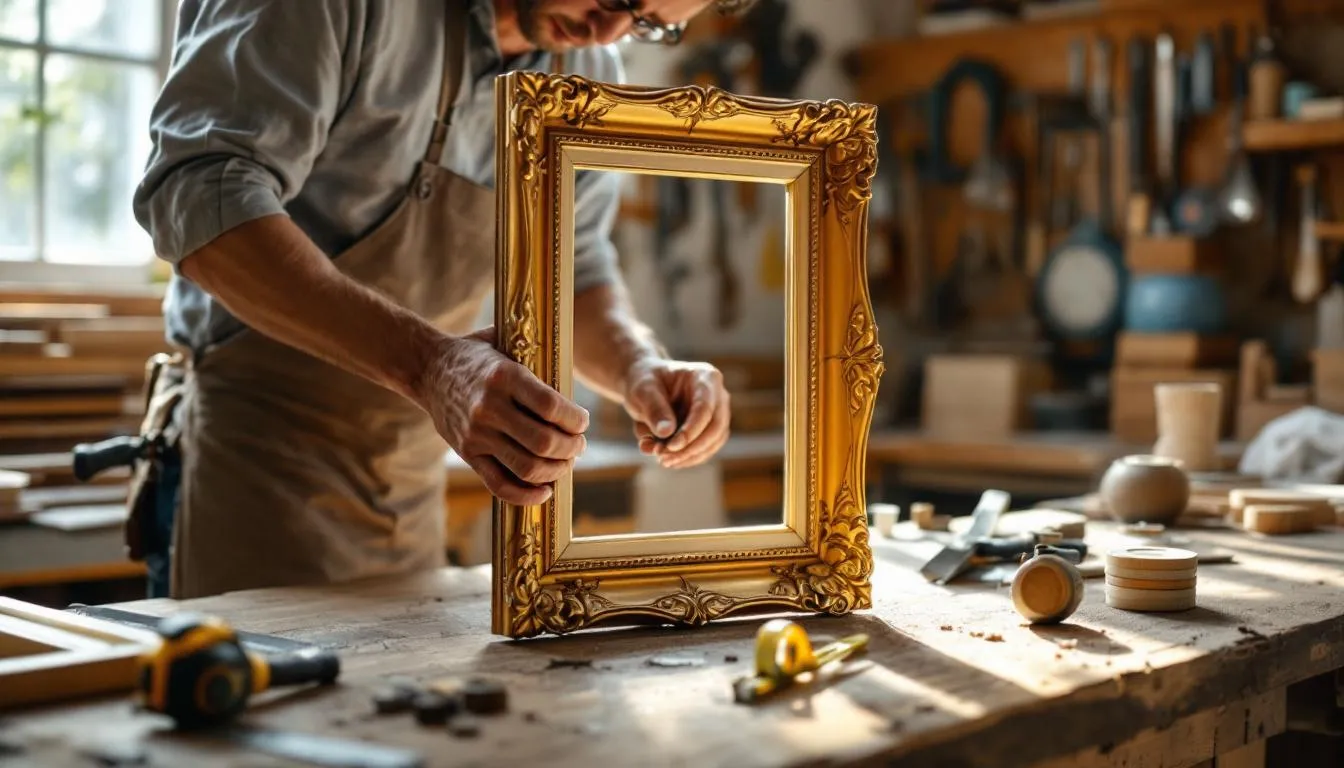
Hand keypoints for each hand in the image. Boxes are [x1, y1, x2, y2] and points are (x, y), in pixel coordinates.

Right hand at [416, 327, 587, 504]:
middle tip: (579, 445)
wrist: (428, 368)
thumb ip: (535, 359)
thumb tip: (574, 376)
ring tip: (566, 463)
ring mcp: (477, 434)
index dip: (575, 419)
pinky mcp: (468, 453)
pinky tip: (545, 491)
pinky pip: (499, 485)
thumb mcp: (504, 344)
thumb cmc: (477, 356)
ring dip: (556, 470)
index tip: (582, 421)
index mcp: (504, 376)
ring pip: (527, 467)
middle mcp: (489, 407)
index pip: (550, 406)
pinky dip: (526, 495)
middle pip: (543, 441)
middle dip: (572, 448)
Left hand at [622, 357, 729, 468]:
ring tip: (663, 460)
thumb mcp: (643, 390)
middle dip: (691, 448)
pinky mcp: (711, 430)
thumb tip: (667, 433)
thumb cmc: (644, 381)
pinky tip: (669, 460)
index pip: (705, 408)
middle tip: (664, 458)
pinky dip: (688, 458)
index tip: (670, 446)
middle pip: (716, 428)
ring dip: (689, 456)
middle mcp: (718, 395)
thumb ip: (654, 409)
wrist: (643, 385)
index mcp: (705, 377)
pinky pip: (707, 449)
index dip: (690, 431)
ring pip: (714, 442)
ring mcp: (717, 413)